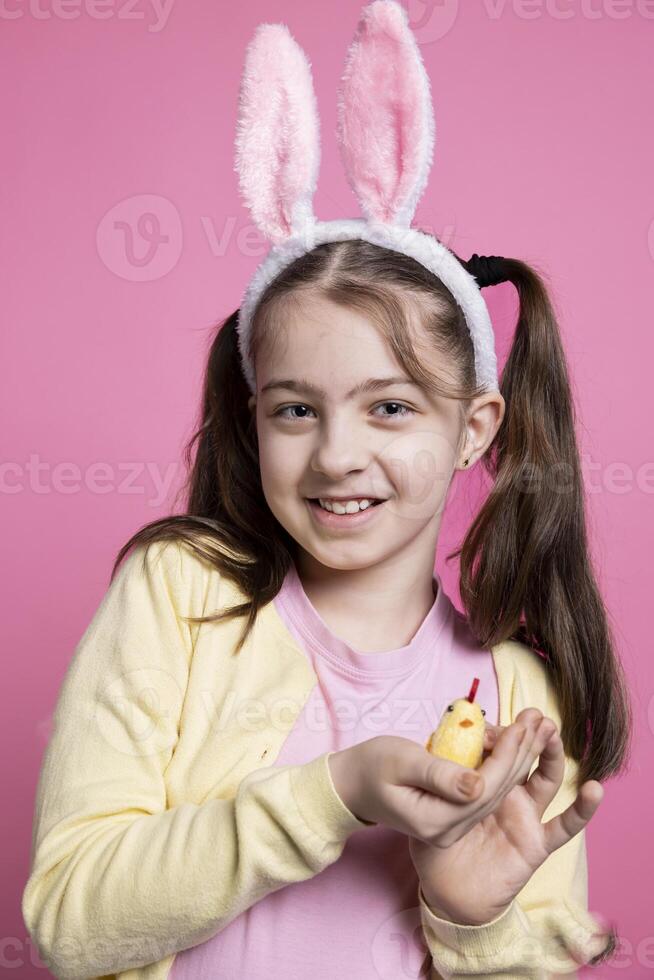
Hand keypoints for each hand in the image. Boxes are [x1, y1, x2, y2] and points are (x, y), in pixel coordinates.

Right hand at [327, 711, 570, 846]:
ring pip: (494, 793)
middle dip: (521, 755)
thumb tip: (478, 783)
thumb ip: (440, 775)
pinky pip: (484, 791)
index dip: (507, 756)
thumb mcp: (402, 762)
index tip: (523, 725)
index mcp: (434, 821)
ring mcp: (451, 827)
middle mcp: (448, 830)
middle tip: (541, 721)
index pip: (484, 789)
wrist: (352, 785)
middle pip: (496, 792)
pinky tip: (516, 744)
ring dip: (518, 759)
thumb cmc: (372, 765)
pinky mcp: (453, 817)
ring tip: (537, 728)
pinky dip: (502, 766)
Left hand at [408, 710, 604, 925]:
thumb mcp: (425, 806)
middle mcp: (507, 794)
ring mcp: (525, 815)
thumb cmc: (431, 845)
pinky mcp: (537, 842)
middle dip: (528, 733)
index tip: (487, 727)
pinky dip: (582, 809)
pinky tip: (593, 790)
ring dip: (552, 754)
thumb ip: (435, 782)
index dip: (495, 737)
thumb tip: (442, 756)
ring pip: (546, 778)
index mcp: (481, 782)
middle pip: (523, 756)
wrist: (445, 891)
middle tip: (532, 712)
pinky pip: (564, 826)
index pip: (493, 751)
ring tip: (551, 731)